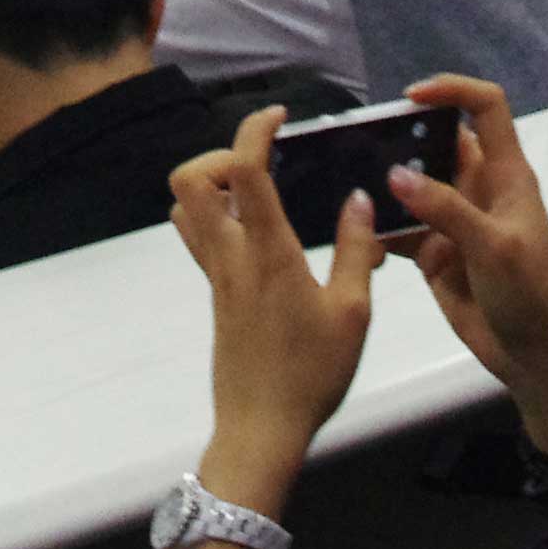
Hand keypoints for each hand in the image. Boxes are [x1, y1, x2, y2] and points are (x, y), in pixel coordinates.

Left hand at [156, 110, 378, 548]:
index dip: (254, 130)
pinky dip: (222, 216)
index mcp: (266, 252)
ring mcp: (216, 277)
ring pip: (187, 209)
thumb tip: (359, 198)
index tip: (279, 117)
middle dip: (220, 154)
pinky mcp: (216, 296)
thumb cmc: (310, 375)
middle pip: (189, 181)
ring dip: (215, 185)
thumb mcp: (352, 313)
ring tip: (263, 190)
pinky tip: (266, 232)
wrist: (260, 431)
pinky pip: (202, 238)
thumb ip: (357, 250)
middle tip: (264, 160)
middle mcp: (230, 256)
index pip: (243, 169)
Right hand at [388, 78, 547, 458]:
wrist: (534, 356)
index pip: (485, 108)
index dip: (452, 91)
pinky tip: (352, 226)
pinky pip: (398, 228)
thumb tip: (395, 174)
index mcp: (504, 174)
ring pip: (412, 185)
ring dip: (383, 182)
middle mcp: (476, 188)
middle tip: (357, 141)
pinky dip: (377, 226)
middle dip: (401, 138)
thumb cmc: (531, 292)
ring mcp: (453, 221)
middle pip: (437, 143)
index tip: (410, 98)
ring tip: (343, 177)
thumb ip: (445, 209)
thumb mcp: (493, 246)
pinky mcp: (432, 253)